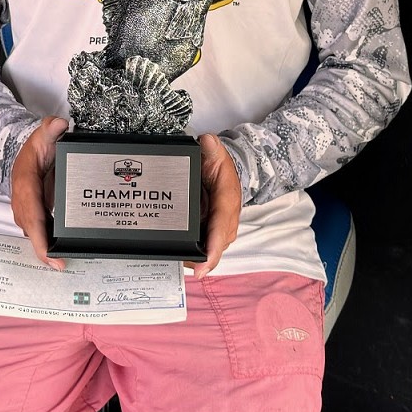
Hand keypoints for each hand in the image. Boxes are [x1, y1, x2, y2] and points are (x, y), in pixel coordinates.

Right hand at [10, 116, 67, 268]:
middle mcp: (22, 201)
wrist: (27, 152)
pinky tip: (57, 255)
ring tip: (59, 265)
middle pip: (31, 230)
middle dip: (42, 250)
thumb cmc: (37, 146)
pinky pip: (37, 231)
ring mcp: (25, 209)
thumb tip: (60, 124)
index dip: (38, 236)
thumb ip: (51, 129)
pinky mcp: (32, 213)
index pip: (31, 213)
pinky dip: (44, 244)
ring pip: (32, 233)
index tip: (48, 253)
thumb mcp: (44, 134)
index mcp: (25, 184)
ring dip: (43, 250)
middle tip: (59, 266)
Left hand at [192, 133, 241, 278]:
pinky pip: (206, 245)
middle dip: (205, 260)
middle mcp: (226, 217)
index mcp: (228, 200)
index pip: (221, 226)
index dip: (213, 247)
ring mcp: (219, 225)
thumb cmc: (217, 162)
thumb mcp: (215, 151)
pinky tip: (183, 258)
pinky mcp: (212, 229)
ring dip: (201, 259)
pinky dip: (198, 254)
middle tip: (189, 269)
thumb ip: (211, 147)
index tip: (204, 264)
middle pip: (217, 244)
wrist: (219, 167)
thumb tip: (207, 141)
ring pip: (213, 248)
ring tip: (184, 266)